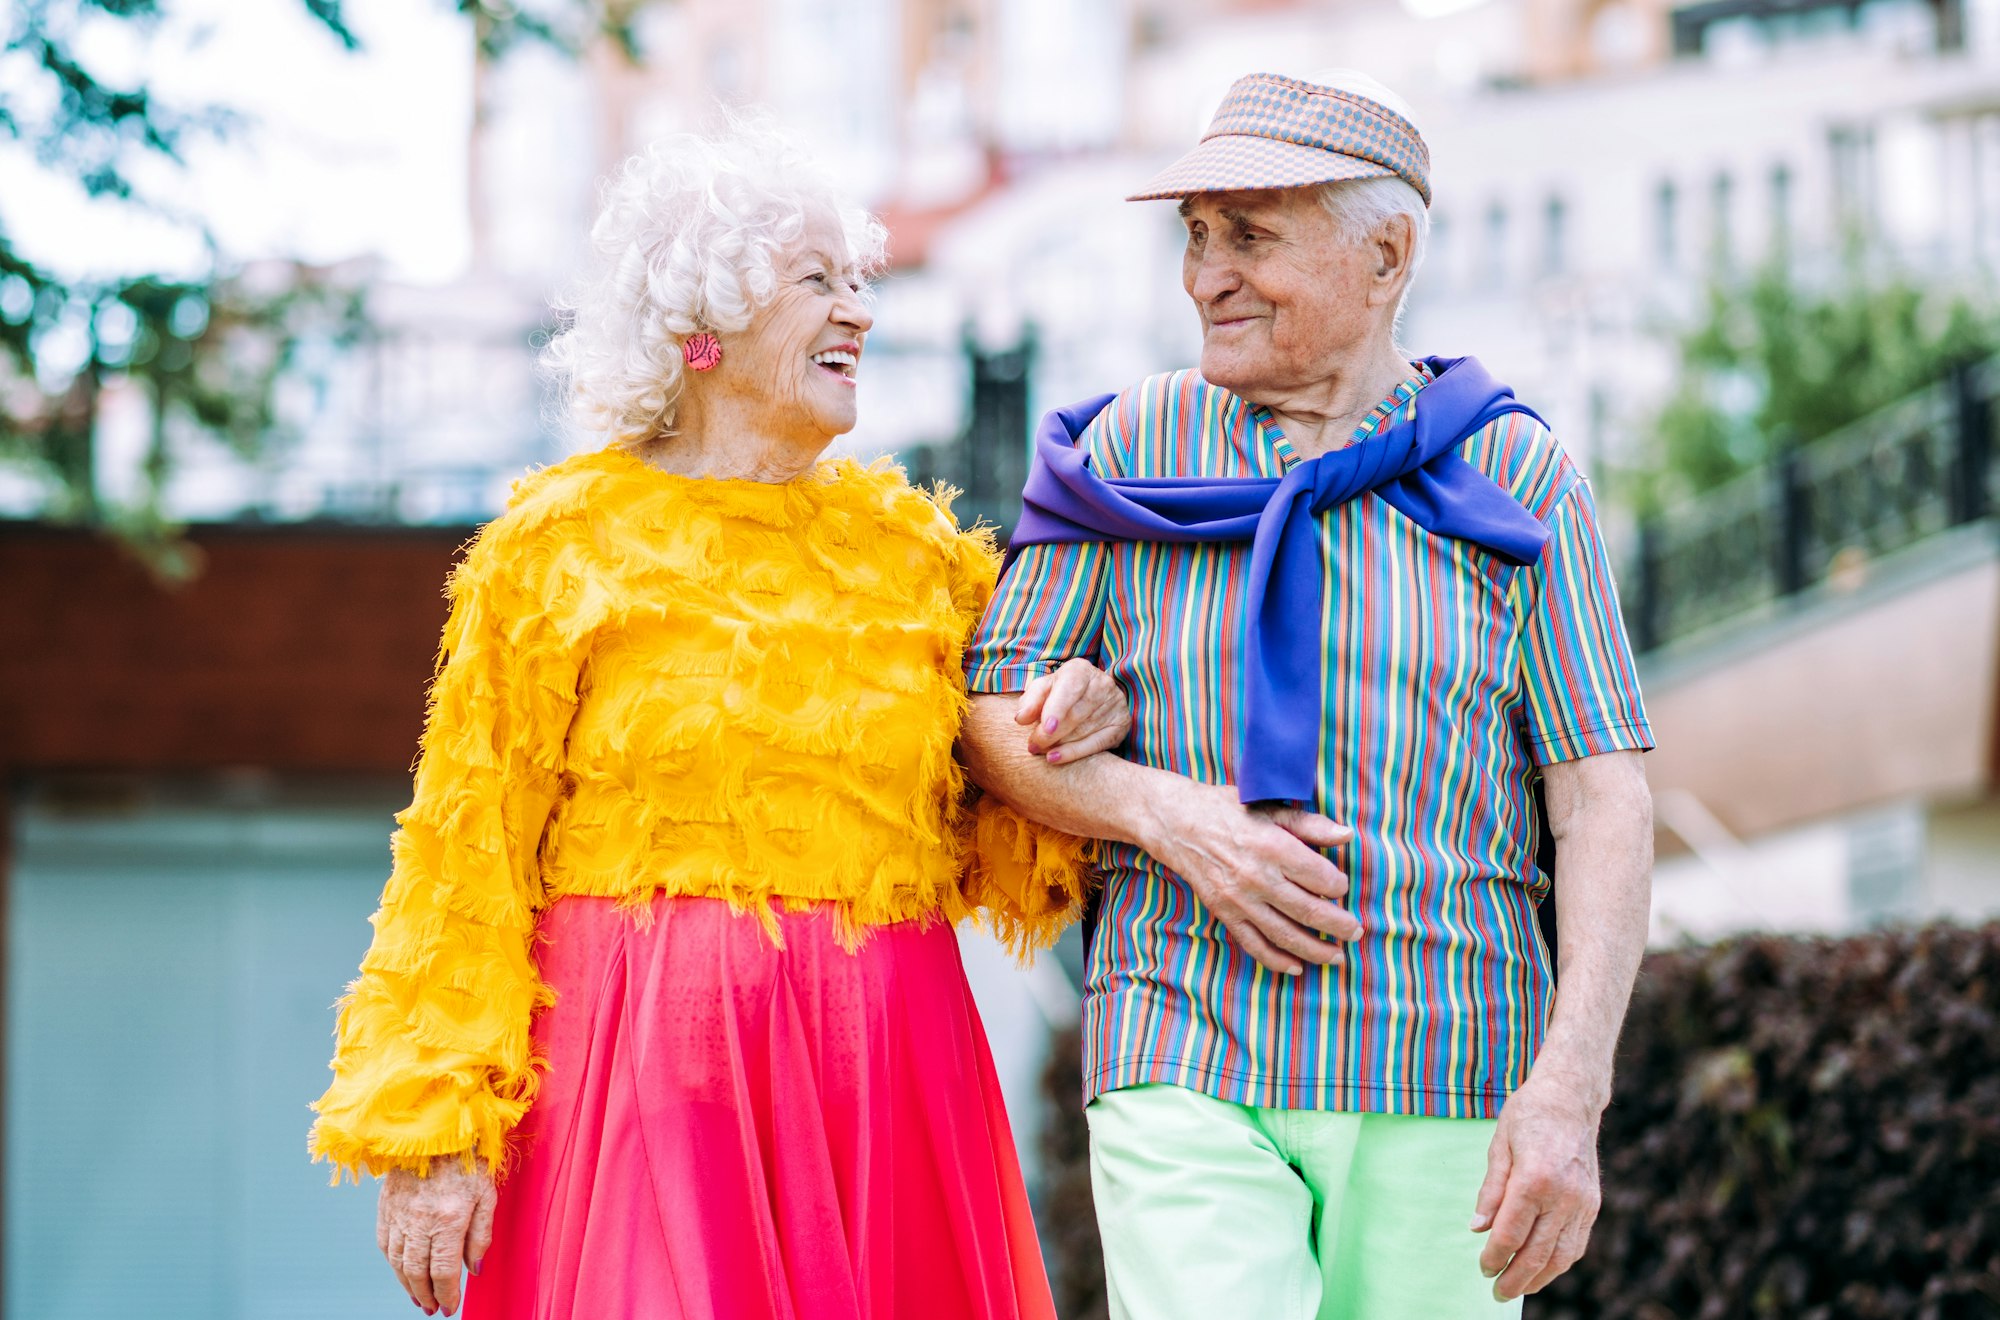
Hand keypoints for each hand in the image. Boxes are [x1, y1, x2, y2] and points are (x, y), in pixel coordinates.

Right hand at [378, 1158, 497, 1315]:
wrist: (436, 1125)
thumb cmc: (469, 1158)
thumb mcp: (487, 1193)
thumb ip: (481, 1234)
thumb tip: (474, 1270)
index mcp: (448, 1217)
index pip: (443, 1270)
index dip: (447, 1294)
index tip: (450, 1308)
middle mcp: (419, 1219)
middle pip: (417, 1271)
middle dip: (425, 1295)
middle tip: (433, 1308)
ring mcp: (398, 1213)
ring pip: (397, 1262)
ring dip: (407, 1285)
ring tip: (419, 1297)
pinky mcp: (385, 1205)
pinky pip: (384, 1243)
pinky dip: (392, 1263)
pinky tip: (402, 1270)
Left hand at [1015, 658, 1130, 763]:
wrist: (1090, 696)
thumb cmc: (1059, 693)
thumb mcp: (1043, 690)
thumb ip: (1030, 701)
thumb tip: (1021, 718)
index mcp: (1080, 670)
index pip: (1070, 688)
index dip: (1057, 709)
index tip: (1045, 728)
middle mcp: (1102, 684)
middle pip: (1076, 713)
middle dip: (1052, 733)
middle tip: (1033, 745)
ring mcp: (1115, 704)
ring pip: (1086, 730)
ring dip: (1060, 744)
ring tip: (1041, 750)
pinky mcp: (1121, 724)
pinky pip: (1098, 743)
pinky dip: (1075, 752)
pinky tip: (1056, 757)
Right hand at [1142, 777, 1360, 974]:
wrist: (1176, 824)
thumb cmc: (1226, 810)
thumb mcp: (1269, 808)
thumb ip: (1310, 825)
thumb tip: (1347, 836)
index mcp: (1273, 847)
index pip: (1321, 878)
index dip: (1339, 886)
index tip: (1341, 887)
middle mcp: (1257, 877)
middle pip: (1309, 911)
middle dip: (1339, 926)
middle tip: (1356, 931)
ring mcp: (1239, 900)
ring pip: (1285, 934)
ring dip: (1315, 950)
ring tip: (1336, 956)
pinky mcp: (1224, 913)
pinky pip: (1253, 944)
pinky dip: (1276, 960)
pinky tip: (1296, 967)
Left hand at [1471, 1071, 1603, 1300]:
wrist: (1570, 1098)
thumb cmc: (1528, 1116)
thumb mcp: (1498, 1146)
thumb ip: (1490, 1191)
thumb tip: (1477, 1229)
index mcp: (1534, 1179)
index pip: (1510, 1234)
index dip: (1493, 1256)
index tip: (1482, 1267)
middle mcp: (1564, 1195)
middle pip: (1537, 1253)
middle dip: (1515, 1278)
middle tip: (1496, 1292)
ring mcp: (1583, 1202)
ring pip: (1562, 1256)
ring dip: (1540, 1278)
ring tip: (1518, 1288)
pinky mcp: (1593, 1204)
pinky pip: (1577, 1244)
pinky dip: (1559, 1262)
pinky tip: (1543, 1269)